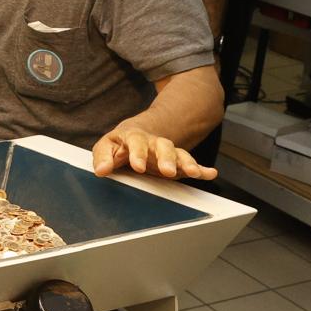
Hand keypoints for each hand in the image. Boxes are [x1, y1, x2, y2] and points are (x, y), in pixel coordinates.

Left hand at [92, 123, 215, 179]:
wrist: (136, 136)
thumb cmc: (119, 144)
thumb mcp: (106, 146)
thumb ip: (102, 158)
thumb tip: (101, 171)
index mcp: (134, 137)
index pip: (136, 142)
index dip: (137, 154)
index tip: (137, 166)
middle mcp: (153, 143)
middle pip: (163, 146)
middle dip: (166, 158)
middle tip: (167, 171)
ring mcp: (167, 152)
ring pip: (179, 154)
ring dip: (186, 163)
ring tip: (193, 172)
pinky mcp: (177, 162)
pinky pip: (191, 164)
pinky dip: (201, 169)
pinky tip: (210, 174)